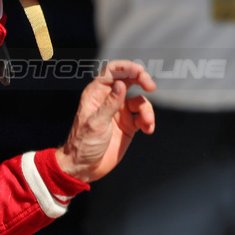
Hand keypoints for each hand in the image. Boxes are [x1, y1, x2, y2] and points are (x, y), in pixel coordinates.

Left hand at [55, 60, 155, 181]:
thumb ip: (110, 103)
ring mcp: (120, 112)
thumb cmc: (83, 144)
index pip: (112, 71)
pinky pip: (143, 117)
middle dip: (142, 80)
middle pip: (129, 80)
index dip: (127, 67)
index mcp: (96, 94)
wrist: (84, 167)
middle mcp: (109, 99)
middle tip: (151, 86)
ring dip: (147, 110)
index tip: (140, 71)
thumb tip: (121, 84)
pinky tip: (148, 130)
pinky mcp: (128, 125)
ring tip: (147, 123)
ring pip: (140, 101)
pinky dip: (148, 122)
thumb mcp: (96, 123)